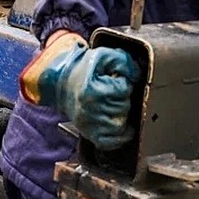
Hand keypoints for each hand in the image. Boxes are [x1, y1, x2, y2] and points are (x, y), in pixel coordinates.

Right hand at [19, 31, 142, 149]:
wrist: (62, 84)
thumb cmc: (85, 69)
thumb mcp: (102, 56)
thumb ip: (122, 60)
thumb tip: (136, 75)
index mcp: (91, 89)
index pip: (123, 89)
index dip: (124, 82)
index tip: (116, 79)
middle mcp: (88, 109)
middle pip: (124, 107)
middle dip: (123, 97)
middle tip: (113, 92)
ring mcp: (88, 124)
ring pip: (121, 124)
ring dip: (122, 114)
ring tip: (113, 104)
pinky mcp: (90, 135)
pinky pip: (112, 142)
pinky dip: (121, 136)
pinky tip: (121, 123)